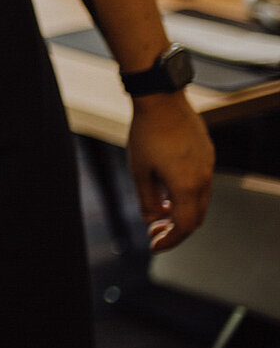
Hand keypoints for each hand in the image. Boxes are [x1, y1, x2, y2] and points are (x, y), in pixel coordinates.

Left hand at [125, 92, 213, 250]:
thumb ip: (146, 200)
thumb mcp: (138, 171)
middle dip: (175, 230)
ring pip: (199, 201)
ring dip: (180, 212)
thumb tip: (152, 220)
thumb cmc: (146, 134)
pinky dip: (186, 195)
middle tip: (154, 234)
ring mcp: (208, 165)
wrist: (162, 100)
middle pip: (195, 217)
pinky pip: (200, 183)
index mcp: (186, 186)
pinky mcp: (206, 154)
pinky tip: (166, 191)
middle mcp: (203, 178)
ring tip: (158, 214)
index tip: (154, 246)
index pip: (183, 226)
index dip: (170, 240)